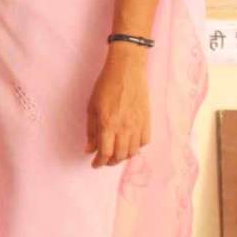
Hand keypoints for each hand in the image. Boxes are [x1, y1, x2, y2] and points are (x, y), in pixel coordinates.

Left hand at [86, 44, 150, 167]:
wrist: (127, 71)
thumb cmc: (105, 86)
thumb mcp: (92, 107)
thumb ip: (91, 130)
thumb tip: (89, 149)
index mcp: (108, 124)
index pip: (105, 152)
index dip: (99, 162)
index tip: (94, 164)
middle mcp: (124, 128)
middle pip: (120, 155)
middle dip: (110, 162)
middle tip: (103, 160)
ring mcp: (138, 125)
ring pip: (133, 151)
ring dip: (123, 157)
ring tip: (115, 154)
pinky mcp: (147, 121)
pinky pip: (144, 142)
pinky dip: (136, 148)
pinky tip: (129, 144)